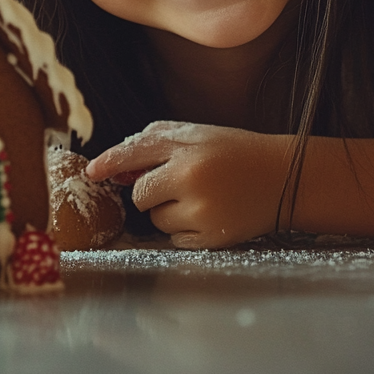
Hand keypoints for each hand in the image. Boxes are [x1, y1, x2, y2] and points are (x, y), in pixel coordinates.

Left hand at [85, 121, 288, 249]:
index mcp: (187, 149)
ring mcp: (200, 212)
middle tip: (182, 182)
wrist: (283, 178)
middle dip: (153, 192)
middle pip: (141, 195)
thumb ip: (155, 143)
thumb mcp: (198, 134)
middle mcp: (190, 180)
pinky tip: (209, 215)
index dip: (110, 163)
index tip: (91, 171)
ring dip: (168, 212)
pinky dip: (185, 230)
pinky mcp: (210, 238)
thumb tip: (116, 167)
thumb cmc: (235, 153)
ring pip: (155, 220)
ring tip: (202, 198)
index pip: (136, 154)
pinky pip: (174, 239)